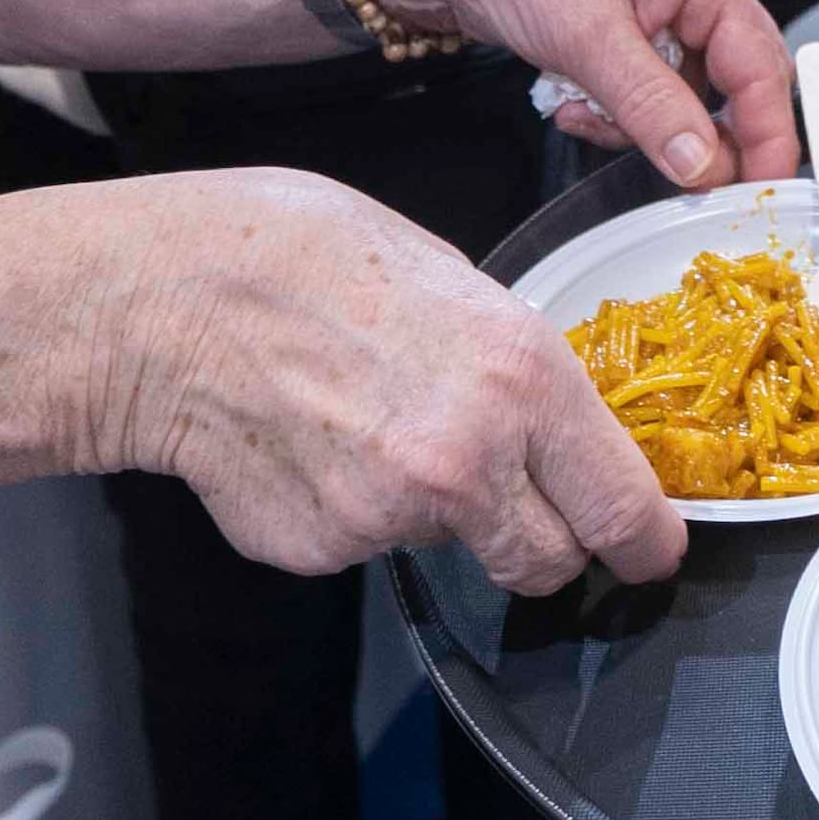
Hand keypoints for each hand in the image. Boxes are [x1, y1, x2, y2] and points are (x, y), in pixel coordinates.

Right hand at [115, 169, 681, 591]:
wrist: (168, 301)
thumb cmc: (301, 255)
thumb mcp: (452, 277)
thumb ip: (513, 363)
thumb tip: (548, 417)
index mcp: (522, 379)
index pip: (623, 509)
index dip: (646, 542)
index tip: (650, 550)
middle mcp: (469, 463)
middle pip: (551, 563)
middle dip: (547, 542)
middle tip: (517, 502)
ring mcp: (390, 519)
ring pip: (452, 548)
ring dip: (438, 511)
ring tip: (372, 425)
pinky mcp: (323, 550)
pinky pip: (366, 545)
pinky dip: (352, 510)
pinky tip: (315, 442)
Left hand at [341, 0, 799, 187]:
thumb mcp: (585, 37)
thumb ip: (650, 105)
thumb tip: (703, 163)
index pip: (761, 66)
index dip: (766, 135)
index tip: (759, 191)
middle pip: (733, 88)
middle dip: (695, 136)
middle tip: (673, 179)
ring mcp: (665, 16)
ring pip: (686, 104)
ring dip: (639, 127)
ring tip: (584, 111)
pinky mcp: (632, 40)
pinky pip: (648, 101)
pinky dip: (615, 118)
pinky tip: (572, 104)